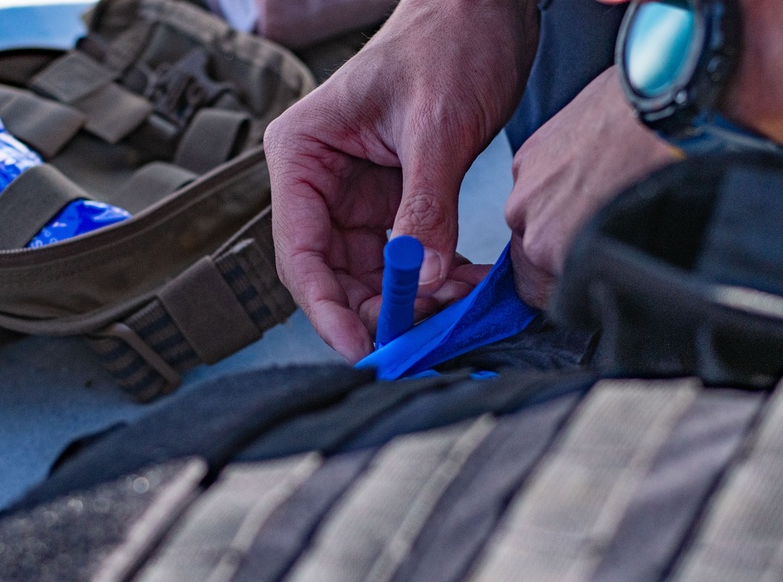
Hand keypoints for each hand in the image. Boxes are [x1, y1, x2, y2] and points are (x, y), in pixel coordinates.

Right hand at [266, 0, 538, 361]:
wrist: (484, 11)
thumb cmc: (447, 41)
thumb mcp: (435, 126)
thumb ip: (425, 207)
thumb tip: (420, 280)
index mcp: (301, 153)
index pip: (298, 247)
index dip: (325, 306)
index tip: (361, 347)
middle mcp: (318, 181)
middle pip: (328, 272)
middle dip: (375, 309)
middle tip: (421, 335)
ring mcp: (352, 196)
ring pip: (367, 274)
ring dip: (409, 300)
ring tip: (457, 304)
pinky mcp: (389, 203)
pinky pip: (401, 259)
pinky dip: (430, 279)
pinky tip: (464, 284)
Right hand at [505, 66, 678, 307]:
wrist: (666, 103)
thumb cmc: (664, 167)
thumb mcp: (640, 243)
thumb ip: (602, 266)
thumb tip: (602, 276)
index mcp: (547, 250)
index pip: (536, 292)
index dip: (564, 285)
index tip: (585, 276)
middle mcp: (525, 218)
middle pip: (533, 251)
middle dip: (561, 245)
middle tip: (603, 227)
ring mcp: (524, 182)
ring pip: (534, 214)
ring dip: (558, 208)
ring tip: (601, 190)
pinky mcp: (528, 150)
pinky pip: (537, 181)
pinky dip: (559, 178)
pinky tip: (594, 165)